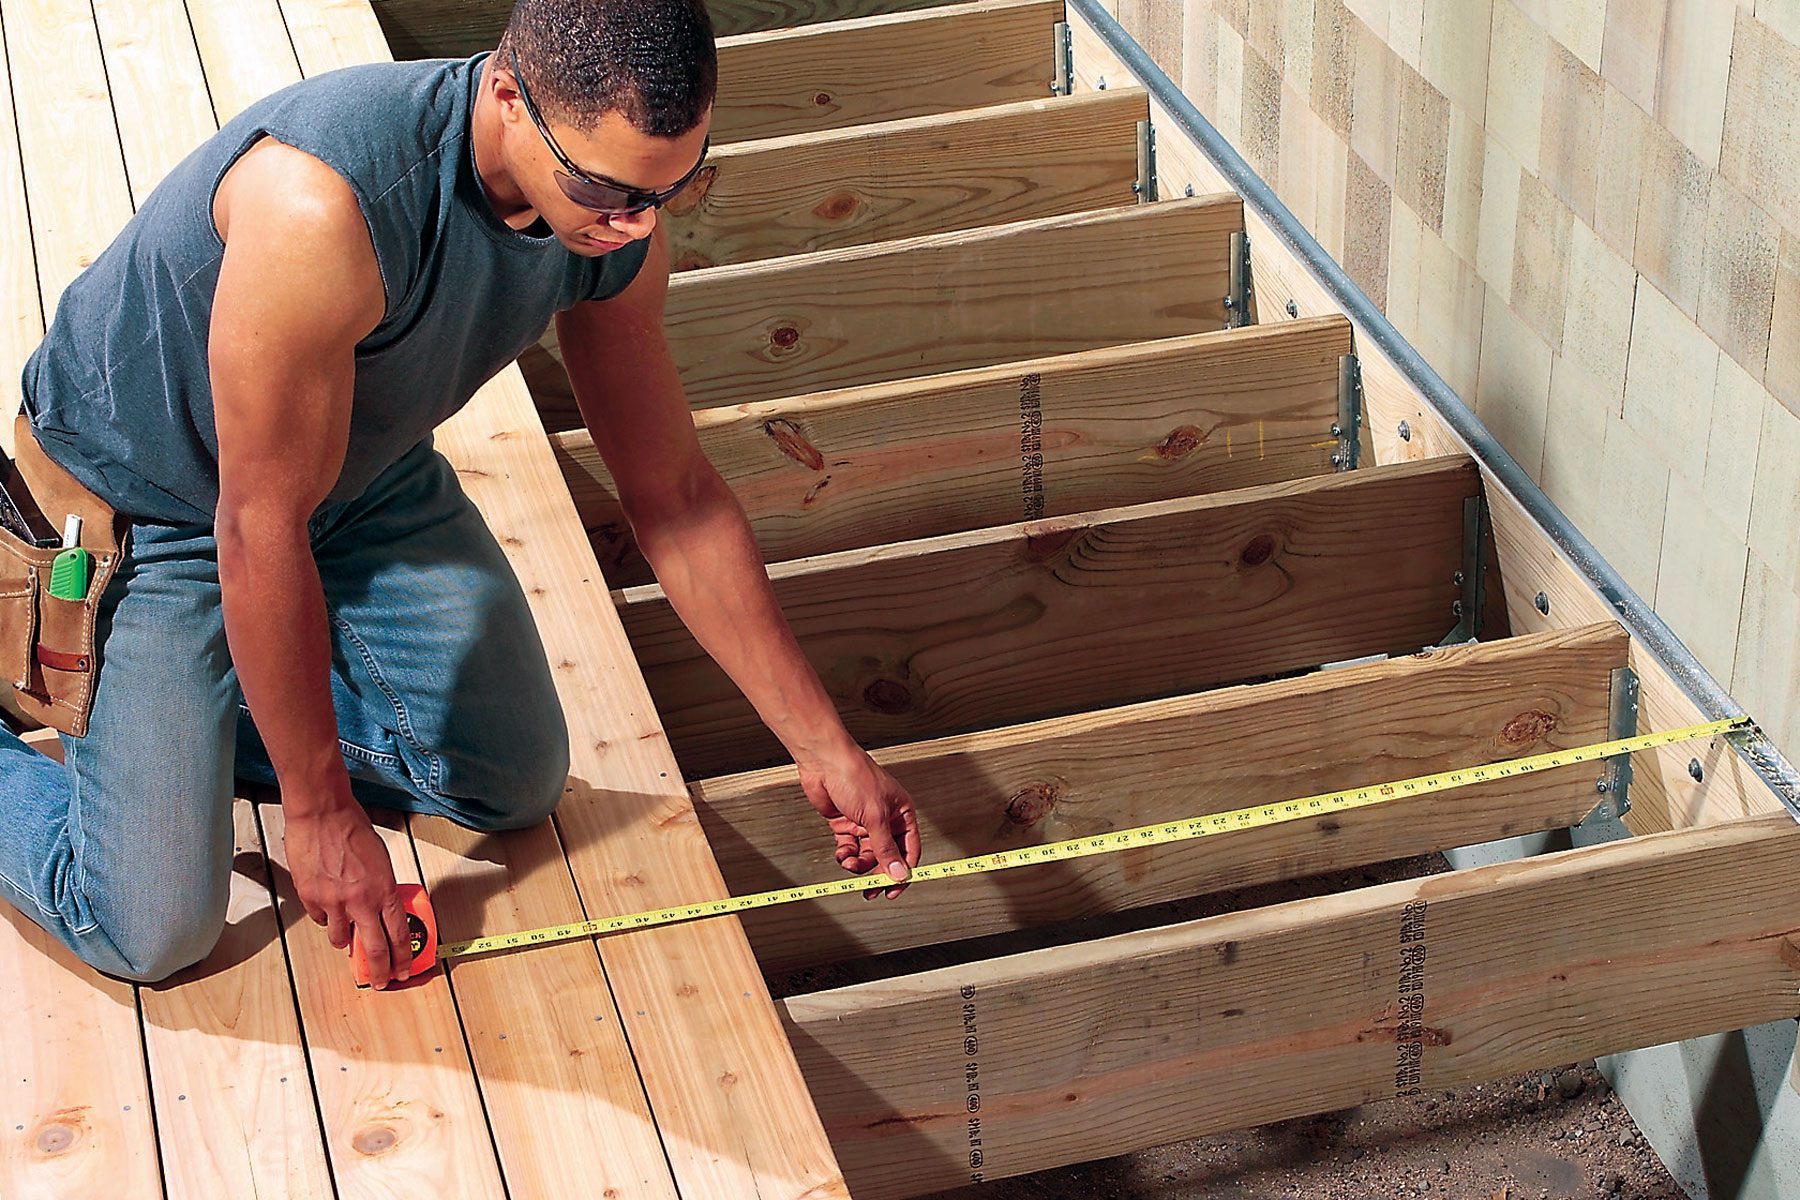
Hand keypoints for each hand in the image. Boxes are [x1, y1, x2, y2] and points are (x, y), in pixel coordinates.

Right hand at [284, 796, 412, 987]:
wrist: (322, 813)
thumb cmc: (353, 829)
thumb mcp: (381, 861)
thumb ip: (381, 889)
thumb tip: (380, 910)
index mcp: (384, 890)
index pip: (398, 934)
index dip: (402, 958)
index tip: (403, 971)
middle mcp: (360, 901)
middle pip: (374, 948)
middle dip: (380, 970)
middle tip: (381, 981)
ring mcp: (333, 902)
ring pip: (340, 939)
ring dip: (345, 941)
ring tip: (347, 935)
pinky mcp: (310, 898)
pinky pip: (320, 919)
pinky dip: (325, 917)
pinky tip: (328, 906)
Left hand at [795, 748, 921, 899]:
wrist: (823, 762)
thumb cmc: (855, 775)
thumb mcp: (875, 817)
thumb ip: (886, 848)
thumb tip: (898, 873)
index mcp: (901, 814)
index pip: (909, 850)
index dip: (903, 871)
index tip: (894, 890)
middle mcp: (885, 819)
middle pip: (886, 856)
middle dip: (877, 872)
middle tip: (870, 889)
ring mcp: (864, 822)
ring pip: (866, 855)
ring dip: (858, 864)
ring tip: (850, 864)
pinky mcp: (846, 824)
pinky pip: (849, 848)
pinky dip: (845, 855)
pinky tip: (842, 855)